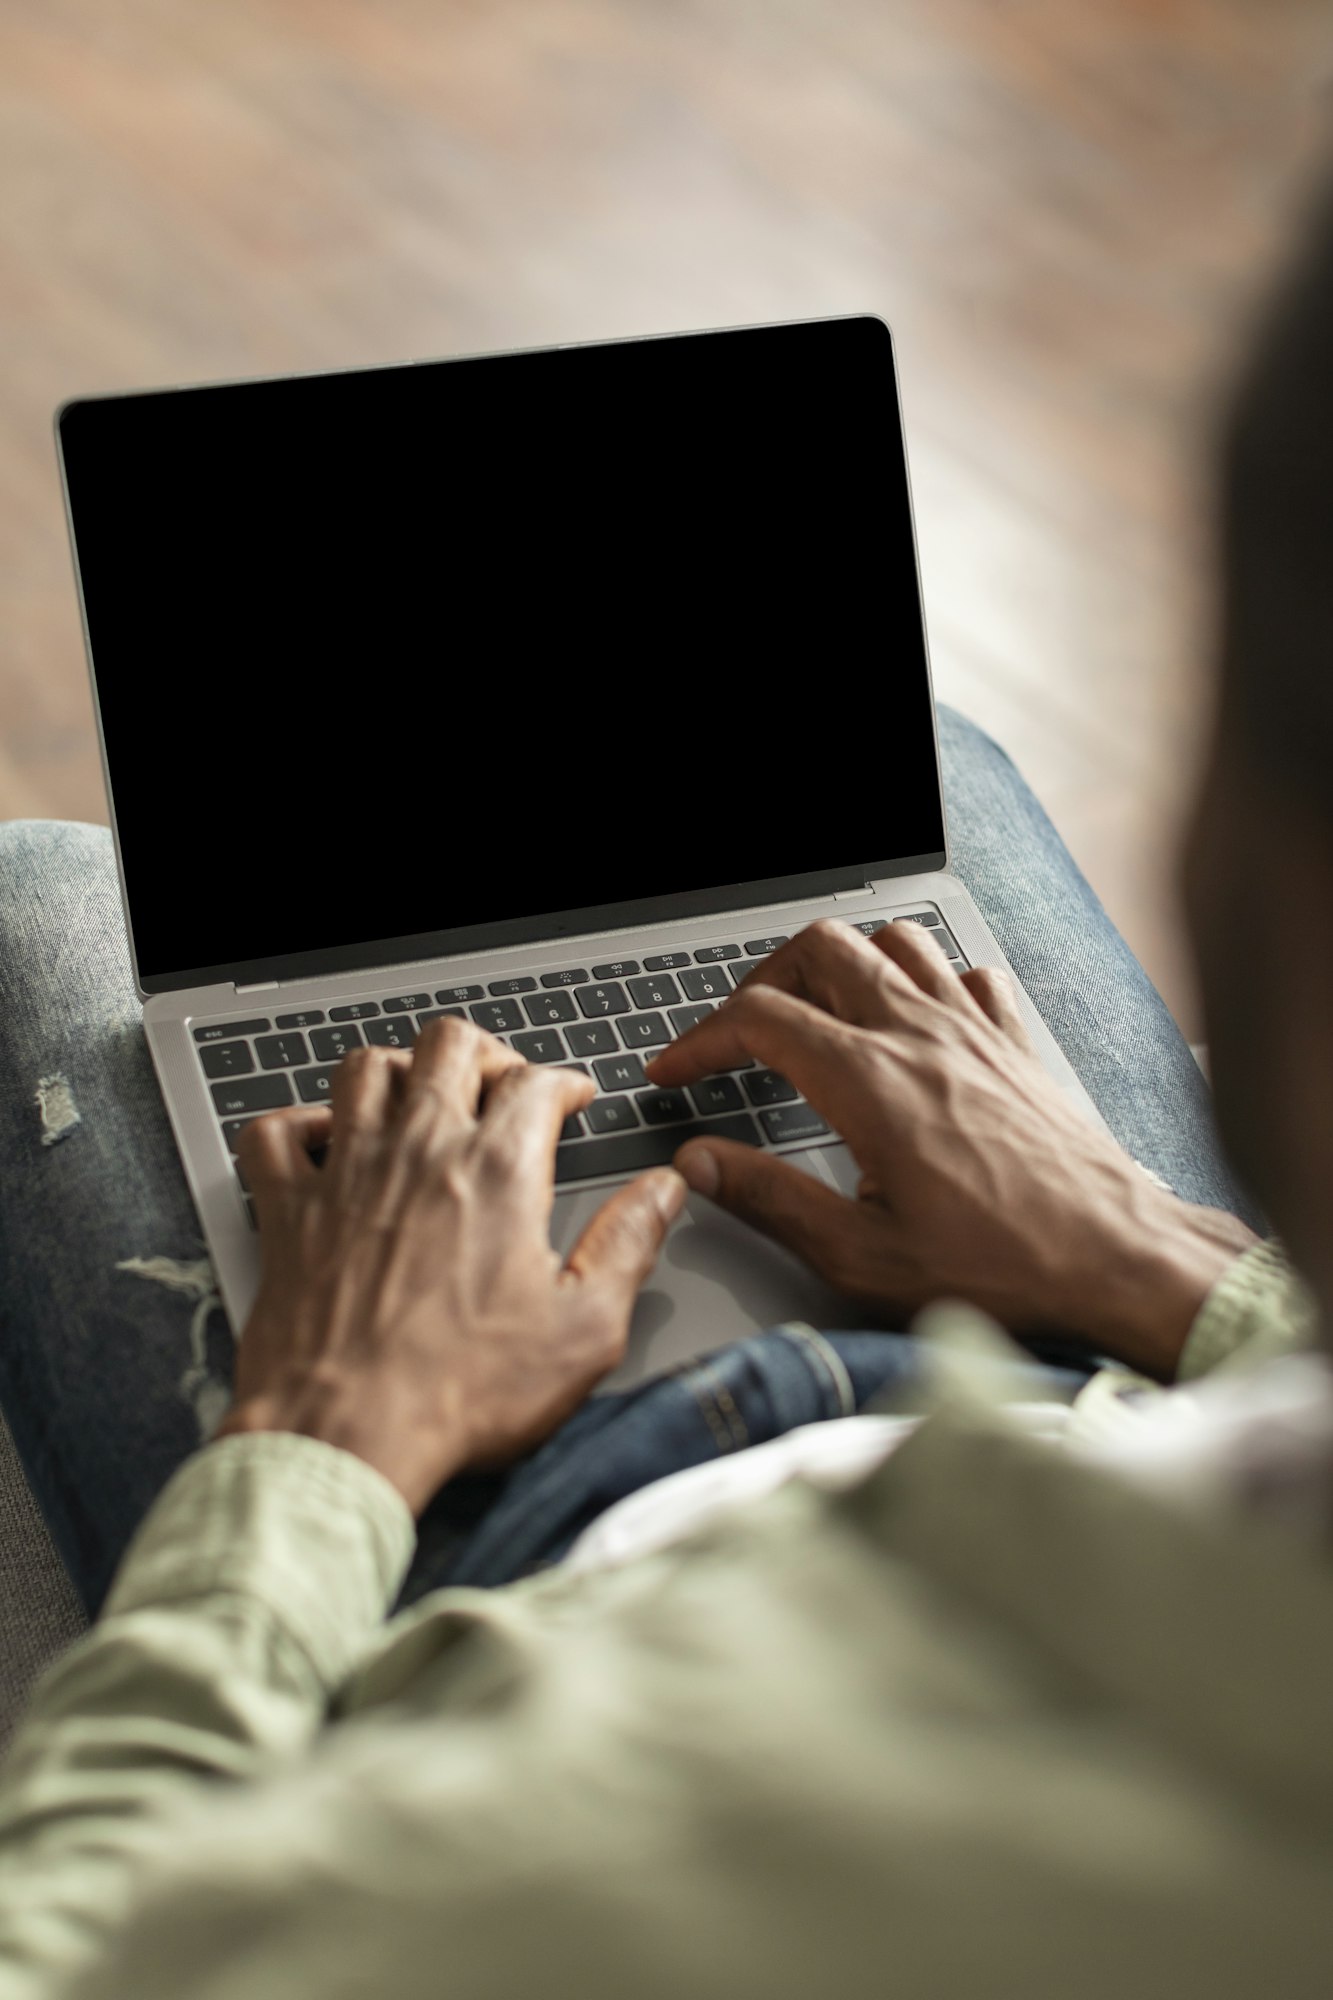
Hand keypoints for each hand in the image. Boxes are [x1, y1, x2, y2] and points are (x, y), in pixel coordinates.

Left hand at [218, 1021, 685, 1512]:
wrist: (345, 1435)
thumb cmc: (459, 1394)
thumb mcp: (583, 1329)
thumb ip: (629, 1244)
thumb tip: (662, 1192)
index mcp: (496, 1173)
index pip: (536, 1081)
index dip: (565, 1081)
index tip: (572, 1097)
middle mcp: (417, 1153)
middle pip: (448, 1045)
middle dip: (485, 1051)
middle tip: (501, 1080)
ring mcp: (344, 1174)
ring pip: (363, 1069)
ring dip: (397, 1068)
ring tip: (419, 1092)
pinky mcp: (287, 1212)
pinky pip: (275, 1133)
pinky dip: (296, 1123)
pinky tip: (321, 1139)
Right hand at [646, 921, 1254, 1376]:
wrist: (1118, 1257)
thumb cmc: (1004, 1266)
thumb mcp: (861, 1256)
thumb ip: (769, 1200)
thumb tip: (700, 1163)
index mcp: (870, 1082)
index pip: (760, 1018)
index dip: (700, 1038)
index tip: (675, 1071)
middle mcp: (920, 1036)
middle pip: (821, 949)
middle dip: (762, 980)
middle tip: (737, 1031)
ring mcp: (974, 1031)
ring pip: (894, 942)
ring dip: (843, 962)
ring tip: (815, 1008)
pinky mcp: (1016, 1045)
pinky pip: (965, 973)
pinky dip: (927, 979)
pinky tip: (916, 1020)